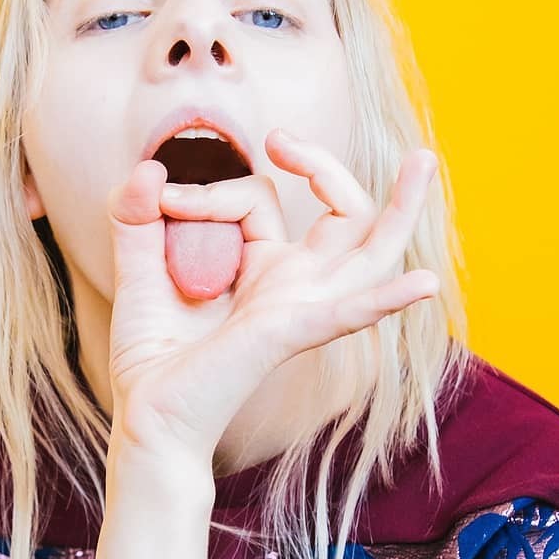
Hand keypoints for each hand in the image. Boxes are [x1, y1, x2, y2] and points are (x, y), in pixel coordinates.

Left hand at [105, 128, 440, 469]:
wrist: (146, 419)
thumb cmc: (152, 358)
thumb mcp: (138, 272)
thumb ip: (134, 217)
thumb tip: (149, 168)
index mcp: (267, 269)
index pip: (260, 199)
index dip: (211, 190)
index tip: (165, 199)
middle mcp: (294, 286)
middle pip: (343, 215)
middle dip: (327, 168)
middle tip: (280, 139)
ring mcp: (299, 310)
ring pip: (370, 253)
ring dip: (403, 209)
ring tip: (424, 160)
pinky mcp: (287, 336)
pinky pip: (346, 314)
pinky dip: (386, 300)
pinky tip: (424, 285)